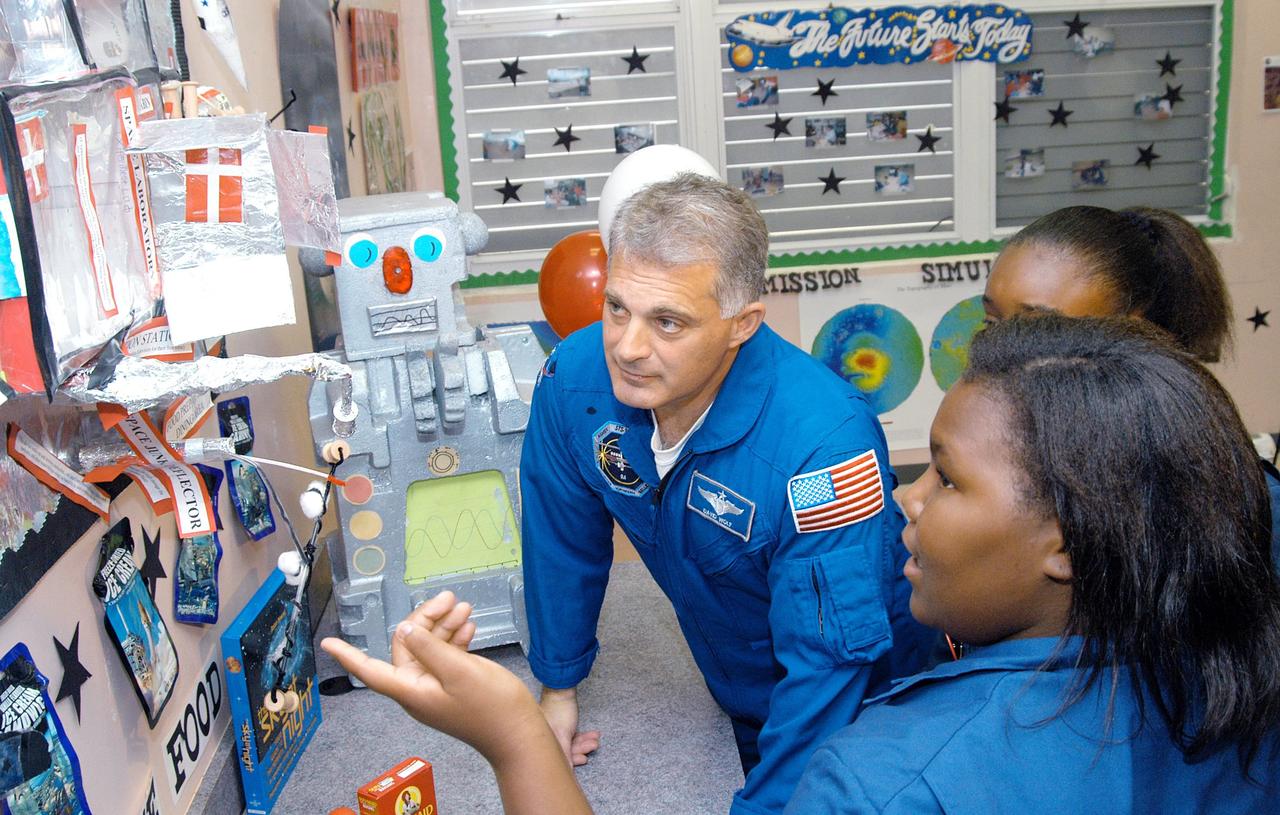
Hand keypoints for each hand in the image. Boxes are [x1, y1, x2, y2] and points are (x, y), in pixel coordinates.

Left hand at [322, 620, 542, 766]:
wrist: (518, 731)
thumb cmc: (489, 707)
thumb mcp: (458, 672)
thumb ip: (430, 648)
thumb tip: (407, 629)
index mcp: (411, 689)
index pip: (371, 671)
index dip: (349, 656)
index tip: (327, 643)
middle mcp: (419, 687)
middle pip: (409, 645)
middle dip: (426, 619)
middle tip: (448, 598)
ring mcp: (437, 685)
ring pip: (430, 646)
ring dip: (444, 625)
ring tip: (462, 606)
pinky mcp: (455, 682)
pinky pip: (447, 654)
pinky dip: (455, 637)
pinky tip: (468, 624)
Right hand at [539, 686, 600, 766]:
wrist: (562, 688)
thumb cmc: (559, 710)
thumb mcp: (563, 735)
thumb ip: (565, 756)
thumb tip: (567, 773)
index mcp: (542, 742)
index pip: (557, 758)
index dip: (571, 761)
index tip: (583, 760)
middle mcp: (547, 738)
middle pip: (565, 751)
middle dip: (581, 749)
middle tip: (592, 746)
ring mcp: (555, 732)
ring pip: (571, 743)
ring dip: (585, 742)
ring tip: (595, 739)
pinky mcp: (563, 726)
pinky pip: (574, 735)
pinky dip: (583, 736)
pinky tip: (593, 735)